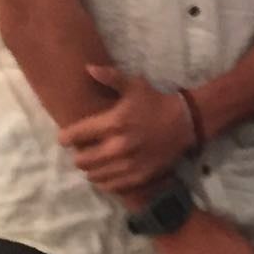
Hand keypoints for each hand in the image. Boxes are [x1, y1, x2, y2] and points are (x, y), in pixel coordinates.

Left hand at [58, 66, 193, 192]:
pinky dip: (105, 181)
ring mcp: (129, 164)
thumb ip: (110, 78)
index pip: (74, 136)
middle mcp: (118, 146)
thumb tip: (88, 68)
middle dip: (79, 155)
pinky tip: (109, 172)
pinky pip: (110, 186)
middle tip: (85, 150)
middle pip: (81, 161)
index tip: (68, 138)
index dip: (66, 138)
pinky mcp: (139, 176)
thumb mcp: (135, 86)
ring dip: (92, 169)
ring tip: (97, 161)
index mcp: (114, 123)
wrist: (187, 122)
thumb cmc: (156, 102)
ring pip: (93, 175)